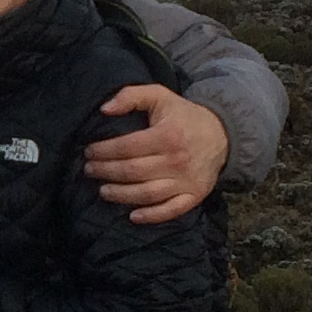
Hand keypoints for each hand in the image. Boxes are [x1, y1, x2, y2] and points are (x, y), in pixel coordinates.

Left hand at [85, 86, 229, 223]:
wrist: (222, 134)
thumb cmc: (183, 116)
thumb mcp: (160, 95)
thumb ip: (131, 96)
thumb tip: (104, 109)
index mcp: (167, 135)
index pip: (127, 147)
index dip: (104, 151)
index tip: (89, 152)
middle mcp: (176, 160)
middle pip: (133, 171)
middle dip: (106, 172)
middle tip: (89, 170)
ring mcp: (186, 181)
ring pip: (147, 194)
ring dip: (121, 195)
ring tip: (103, 191)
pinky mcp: (194, 195)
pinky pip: (171, 210)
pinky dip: (152, 216)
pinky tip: (132, 216)